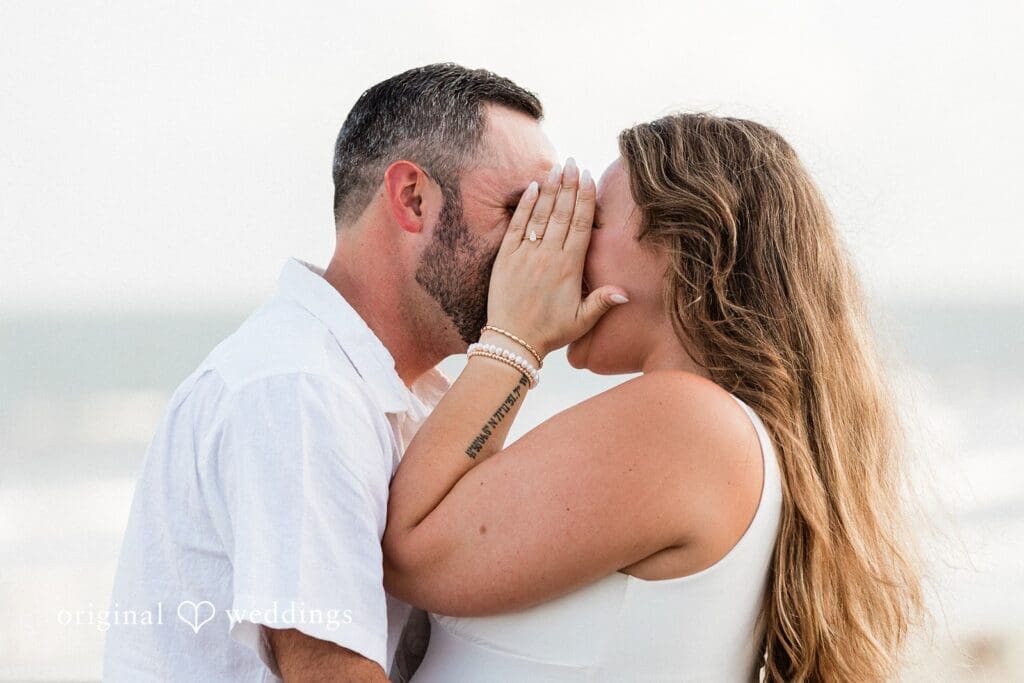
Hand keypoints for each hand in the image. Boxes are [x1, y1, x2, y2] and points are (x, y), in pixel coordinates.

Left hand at [484, 158, 628, 359]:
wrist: (512, 341)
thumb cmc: (550, 332)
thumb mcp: (581, 320)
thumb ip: (603, 302)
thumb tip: (626, 292)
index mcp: (569, 267)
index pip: (580, 225)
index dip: (585, 199)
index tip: (588, 178)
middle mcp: (548, 255)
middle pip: (561, 213)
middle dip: (568, 185)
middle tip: (573, 162)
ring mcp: (525, 254)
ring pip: (540, 214)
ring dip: (549, 189)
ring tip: (557, 168)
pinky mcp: (505, 257)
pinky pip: (516, 225)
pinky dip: (524, 205)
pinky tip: (531, 188)